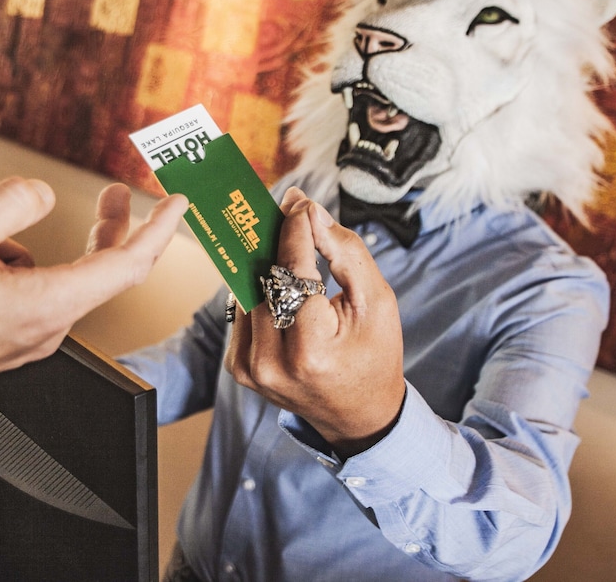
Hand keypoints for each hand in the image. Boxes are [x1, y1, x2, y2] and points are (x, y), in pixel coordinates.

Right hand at [0, 177, 187, 413]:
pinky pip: (33, 293)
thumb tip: (43, 193)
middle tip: (118, 193)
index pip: (126, 265)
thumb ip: (12, 203)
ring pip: (60, 279)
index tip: (177, 203)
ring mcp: (26, 340)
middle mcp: (44, 329)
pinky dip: (19, 265)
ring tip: (2, 228)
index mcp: (44, 304)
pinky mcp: (7, 342)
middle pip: (101, 271)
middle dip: (113, 227)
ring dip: (49, 245)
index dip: (159, 230)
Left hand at [224, 187, 405, 457]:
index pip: (293, 272)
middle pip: (265, 280)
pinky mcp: (238, 368)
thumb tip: (310, 211)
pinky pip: (241, 313)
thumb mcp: (376, 301)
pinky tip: (280, 285)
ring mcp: (250, 369)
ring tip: (285, 246)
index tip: (296, 201)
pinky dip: (259, 294)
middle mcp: (271, 362)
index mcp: (310, 350)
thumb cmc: (374, 354)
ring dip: (265, 267)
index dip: (294, 230)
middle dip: (278, 243)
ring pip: (248, 293)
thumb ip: (344, 252)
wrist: (358, 415)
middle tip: (288, 212)